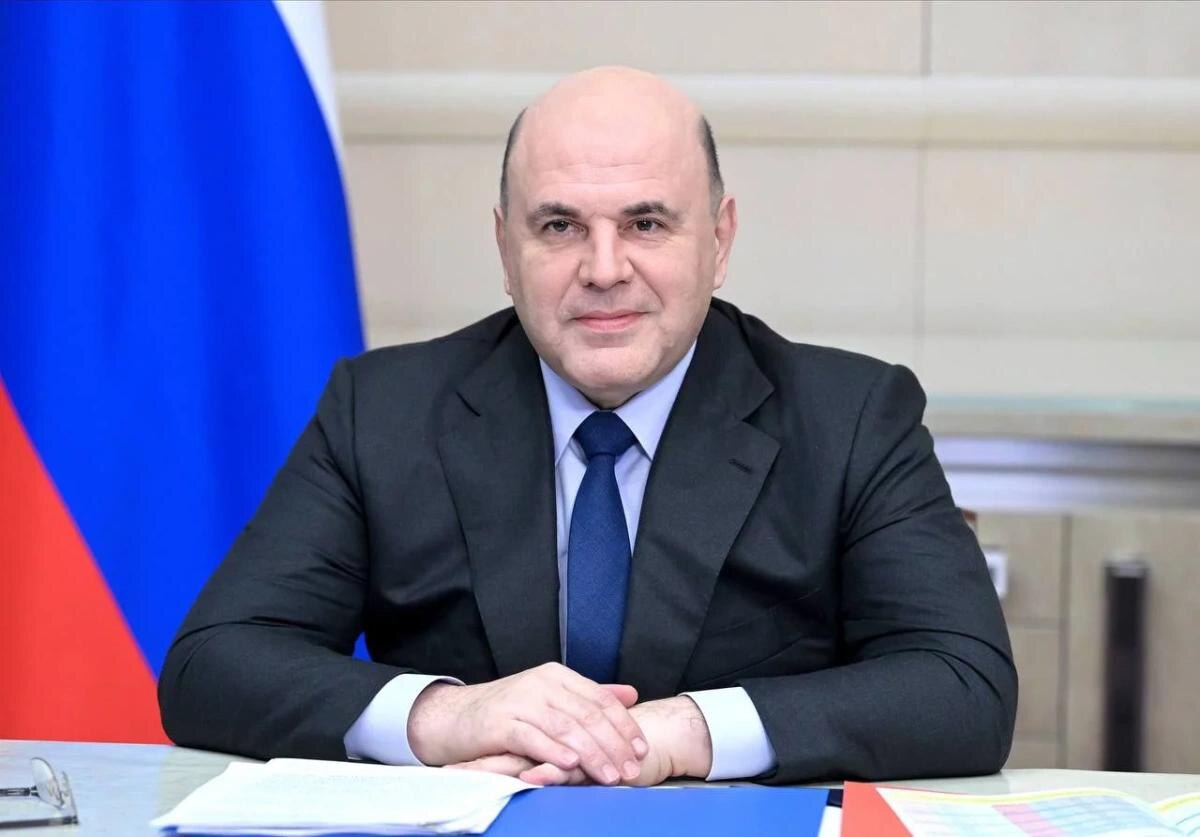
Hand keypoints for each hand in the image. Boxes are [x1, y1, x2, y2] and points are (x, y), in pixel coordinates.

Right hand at [449, 696, 712, 786]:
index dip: (624, 725)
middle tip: (630, 770)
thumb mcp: (550, 697)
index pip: (600, 699)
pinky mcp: (501, 723)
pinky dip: (553, 752)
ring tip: (609, 775)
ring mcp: (521, 702)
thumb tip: (630, 694)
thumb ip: (590, 696)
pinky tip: (570, 765)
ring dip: (591, 754)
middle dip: (613, 745)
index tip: (641, 749)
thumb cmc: (508, 712)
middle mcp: (541, 684)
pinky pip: (533, 737)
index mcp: (557, 676)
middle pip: (587, 714)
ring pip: (565, 727)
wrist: (455, 718)